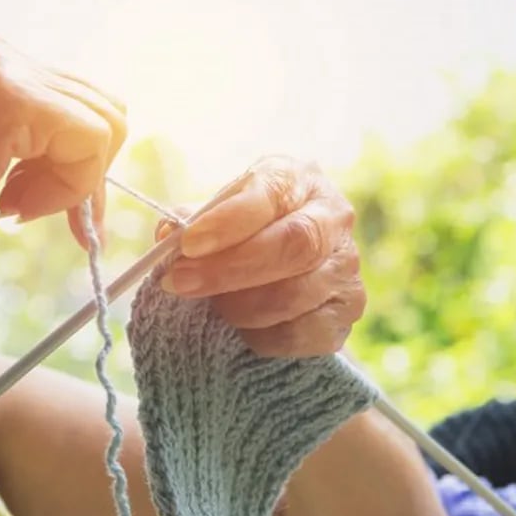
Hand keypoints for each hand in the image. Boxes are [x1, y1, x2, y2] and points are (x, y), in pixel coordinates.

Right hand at [0, 32, 125, 293]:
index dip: (77, 163)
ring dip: (71, 184)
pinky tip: (11, 208)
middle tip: (28, 208)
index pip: (82, 102)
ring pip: (105, 127)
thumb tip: (101, 151)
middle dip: (81, 173)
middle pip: (102, 110)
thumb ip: (34, 140)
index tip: (40, 202)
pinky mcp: (12, 99)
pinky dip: (69, 190)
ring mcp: (0, 68)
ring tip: (12, 206)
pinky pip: (92, 144)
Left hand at [159, 156, 364, 357]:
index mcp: (299, 180)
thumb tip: (168, 233)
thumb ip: (193, 221)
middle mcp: (333, 219)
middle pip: (293, 246)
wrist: (290, 267)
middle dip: (229, 269)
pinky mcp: (347, 311)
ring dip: (239, 307)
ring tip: (211, 305)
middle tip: (180, 282)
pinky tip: (242, 326)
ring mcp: (346, 267)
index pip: (269, 195)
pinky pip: (301, 333)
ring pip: (294, 295)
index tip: (187, 244)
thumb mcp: (220, 213)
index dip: (228, 222)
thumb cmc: (246, 232)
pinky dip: (261, 336)